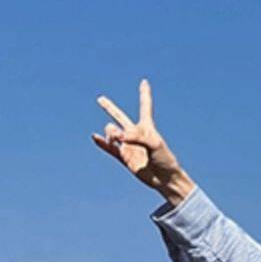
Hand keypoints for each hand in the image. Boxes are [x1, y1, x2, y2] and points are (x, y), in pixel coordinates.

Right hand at [92, 79, 194, 203]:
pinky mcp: (124, 158)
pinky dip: (102, 143)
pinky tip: (95, 137)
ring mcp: (129, 146)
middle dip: (110, 108)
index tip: (144, 82)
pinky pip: (110, 149)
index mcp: (147, 127)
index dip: (144, 94)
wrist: (165, 179)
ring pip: (112, 132)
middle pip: (120, 117)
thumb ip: (136, 137)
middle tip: (100, 99)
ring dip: (111, 134)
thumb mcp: (154, 144)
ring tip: (116, 140)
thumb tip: (118, 137)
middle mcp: (136, 134)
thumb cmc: (165, 159)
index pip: (145, 106)